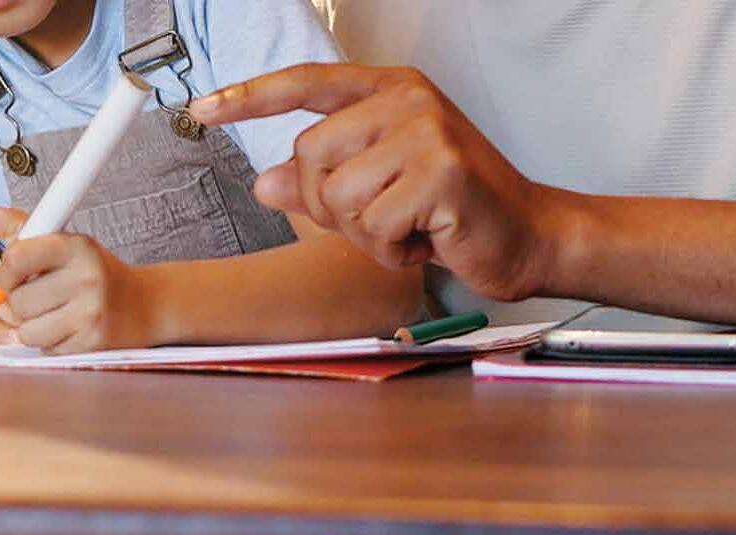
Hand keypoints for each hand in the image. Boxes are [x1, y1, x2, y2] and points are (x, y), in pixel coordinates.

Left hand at [0, 205, 158, 354]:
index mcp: (77, 247)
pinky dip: (52, 342)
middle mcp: (87, 278)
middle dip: (22, 304)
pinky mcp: (94, 343)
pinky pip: (47, 349)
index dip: (6, 273)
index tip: (13, 279)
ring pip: (28, 330)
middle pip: (19, 300)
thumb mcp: (66, 244)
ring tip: (55, 316)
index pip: (17, 257)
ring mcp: (92, 312)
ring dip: (34, 327)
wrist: (148, 305)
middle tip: (42, 299)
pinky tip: (70, 330)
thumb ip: (21, 229)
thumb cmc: (97, 273)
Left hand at [189, 64, 566, 301]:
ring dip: (365, 233)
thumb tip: (264, 181)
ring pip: (338, 195)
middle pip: (310, 156)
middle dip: (332, 206)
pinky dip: (393, 250)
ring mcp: (426, 131)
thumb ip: (322, 182)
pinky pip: (374, 224)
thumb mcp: (383, 189)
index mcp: (391, 90)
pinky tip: (427, 240)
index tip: (204, 106)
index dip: (250, 96)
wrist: (531, 237)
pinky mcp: (441, 171)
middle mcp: (407, 100)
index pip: (305, 84)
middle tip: (380, 221)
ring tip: (409, 229)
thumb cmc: (459, 211)